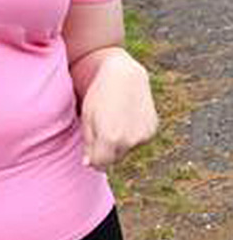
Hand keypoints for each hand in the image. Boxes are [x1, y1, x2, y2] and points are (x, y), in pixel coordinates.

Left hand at [79, 52, 158, 169]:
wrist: (124, 75)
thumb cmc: (99, 95)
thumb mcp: (87, 118)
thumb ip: (89, 144)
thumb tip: (90, 164)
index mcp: (110, 139)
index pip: (99, 163)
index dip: (92, 159)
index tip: (88, 152)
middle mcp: (129, 141)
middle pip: (114, 158)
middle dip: (105, 151)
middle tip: (100, 129)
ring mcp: (144, 136)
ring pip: (127, 150)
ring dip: (119, 143)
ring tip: (113, 120)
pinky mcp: (152, 130)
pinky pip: (138, 140)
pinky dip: (131, 135)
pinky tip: (125, 117)